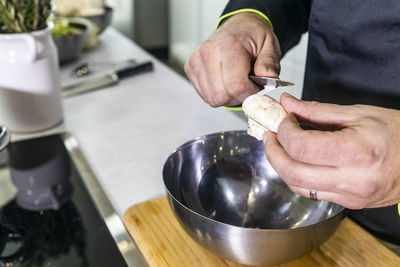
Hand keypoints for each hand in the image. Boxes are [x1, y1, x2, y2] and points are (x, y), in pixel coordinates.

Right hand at [184, 12, 280, 106]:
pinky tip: (225, 81)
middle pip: (222, 95)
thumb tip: (269, 78)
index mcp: (228, 45)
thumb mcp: (270, 46)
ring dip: (227, 97)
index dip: (249, 94)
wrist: (238, 27)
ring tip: (236, 82)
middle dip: (238, 97)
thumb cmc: (252, 37)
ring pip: (212, 98)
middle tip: (247, 85)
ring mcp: (196, 60)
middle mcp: (208, 52)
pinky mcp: (190, 68)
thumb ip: (269, 64)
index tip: (256, 89)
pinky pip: (205, 95)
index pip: (236, 85)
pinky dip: (218, 93)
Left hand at [264, 93, 399, 208]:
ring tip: (281, 145)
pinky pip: (311, 193)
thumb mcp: (359, 113)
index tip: (283, 119)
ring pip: (297, 186)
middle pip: (292, 171)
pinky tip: (299, 160)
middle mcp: (352, 180)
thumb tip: (287, 103)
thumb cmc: (399, 133)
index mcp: (356, 152)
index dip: (283, 131)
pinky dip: (297, 176)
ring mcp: (350, 196)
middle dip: (273, 151)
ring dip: (281, 165)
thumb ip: (317, 111)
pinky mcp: (349, 204)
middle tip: (271, 135)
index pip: (300, 147)